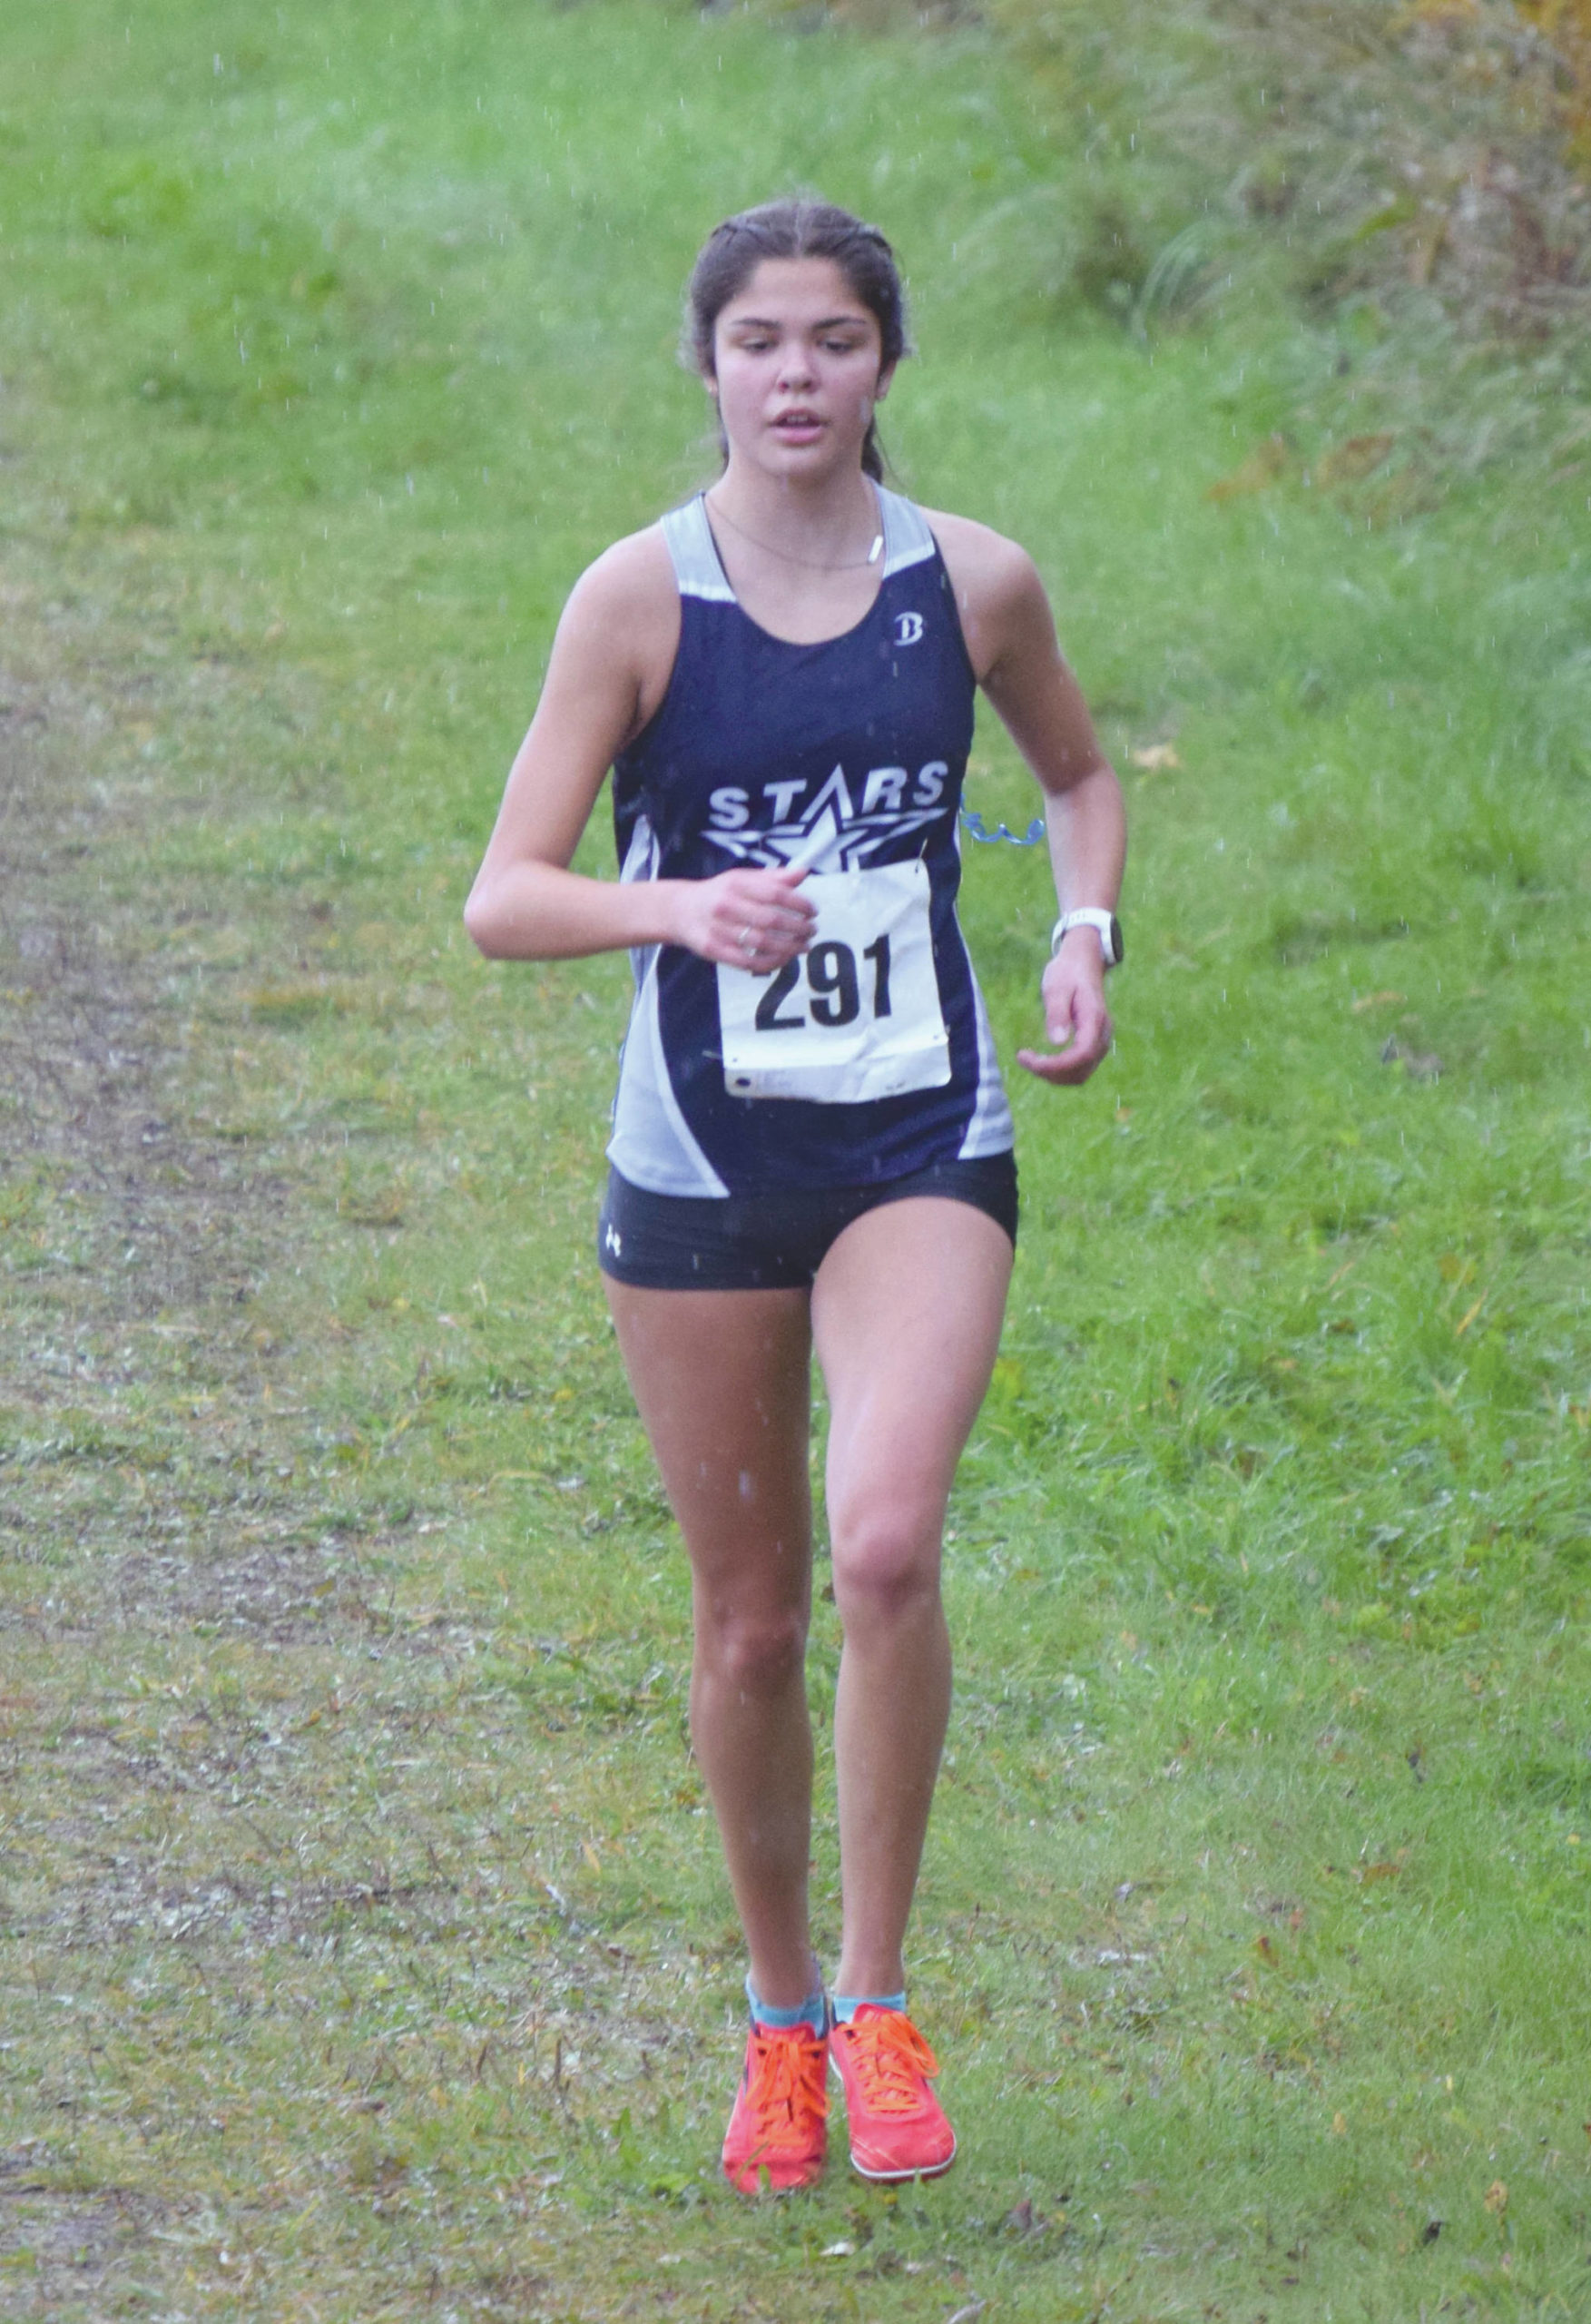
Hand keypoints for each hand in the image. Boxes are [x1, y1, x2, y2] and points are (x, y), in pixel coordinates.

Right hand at [672, 864, 815, 969]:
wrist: (680, 910)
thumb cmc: (719, 893)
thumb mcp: (741, 878)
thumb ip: (773, 878)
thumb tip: (803, 873)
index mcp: (735, 884)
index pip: (775, 894)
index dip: (799, 904)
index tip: (813, 911)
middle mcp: (725, 905)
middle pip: (770, 921)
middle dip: (798, 928)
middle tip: (812, 931)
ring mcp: (718, 929)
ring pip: (761, 944)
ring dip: (789, 947)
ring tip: (803, 946)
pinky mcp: (713, 950)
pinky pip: (748, 962)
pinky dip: (771, 963)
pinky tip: (784, 958)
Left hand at [1017, 931, 1112, 1084]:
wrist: (1083, 962)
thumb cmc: (1068, 972)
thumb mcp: (1057, 987)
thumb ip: (1057, 1013)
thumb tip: (1057, 1042)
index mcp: (1095, 1019)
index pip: (1081, 1055)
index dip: (1055, 1065)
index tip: (1027, 1058)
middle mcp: (1102, 1034)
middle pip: (1081, 1071)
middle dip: (1051, 1073)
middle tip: (1023, 1058)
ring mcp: (1100, 1041)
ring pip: (1080, 1074)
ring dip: (1054, 1075)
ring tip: (1029, 1060)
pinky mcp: (1093, 1044)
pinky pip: (1079, 1068)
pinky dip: (1059, 1071)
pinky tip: (1040, 1060)